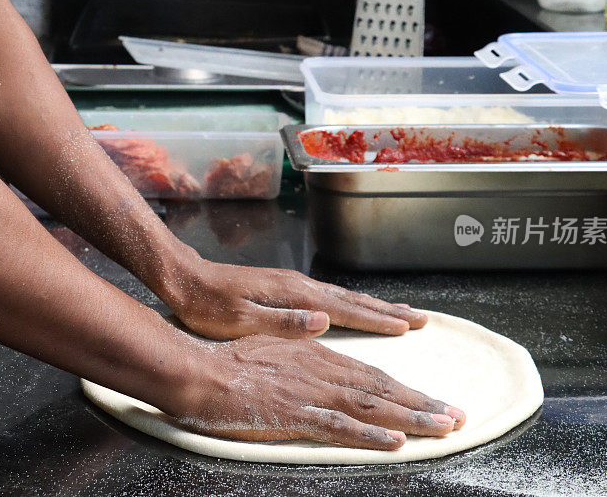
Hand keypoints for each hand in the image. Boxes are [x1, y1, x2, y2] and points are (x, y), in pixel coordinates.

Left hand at [161, 258, 426, 339]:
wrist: (186, 279)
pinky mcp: (284, 286)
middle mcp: (300, 285)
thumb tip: (323, 322)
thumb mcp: (241, 321)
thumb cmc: (208, 306)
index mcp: (294, 295)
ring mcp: (293, 284)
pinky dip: (351, 302)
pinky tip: (353, 307)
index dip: (377, 320)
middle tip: (420, 318)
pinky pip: (329, 295)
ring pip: (343, 296)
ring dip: (374, 305)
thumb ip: (282, 323)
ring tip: (399, 311)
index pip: (345, 310)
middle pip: (353, 299)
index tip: (407, 327)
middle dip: (388, 311)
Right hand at [175, 334, 465, 448]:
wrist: (196, 369)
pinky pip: (338, 427)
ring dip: (410, 416)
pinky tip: (394, 442)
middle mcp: (320, 370)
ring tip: (443, 426)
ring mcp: (308, 392)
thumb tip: (320, 334)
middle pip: (380, 388)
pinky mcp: (292, 414)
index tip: (434, 400)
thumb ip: (300, 347)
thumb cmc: (228, 360)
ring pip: (369, 406)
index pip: (371, 374)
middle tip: (457, 416)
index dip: (406, 389)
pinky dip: (369, 435)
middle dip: (422, 403)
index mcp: (317, 356)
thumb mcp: (271, 346)